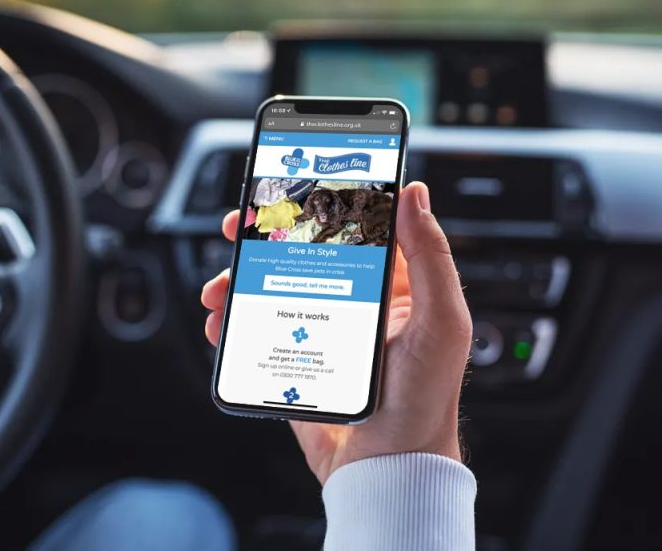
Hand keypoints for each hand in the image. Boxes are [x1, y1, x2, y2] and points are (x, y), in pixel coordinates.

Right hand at [201, 182, 472, 483]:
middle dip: (265, 238)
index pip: (356, 229)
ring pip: (271, 290)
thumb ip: (430, 257)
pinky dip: (233, 324)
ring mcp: (322, 333)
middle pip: (301, 254)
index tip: (293, 187)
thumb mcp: (440, 321)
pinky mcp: (296, 363)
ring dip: (240, 280)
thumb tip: (416, 194)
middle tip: (238, 227)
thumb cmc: (426, 401)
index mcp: (393, 288)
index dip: (323, 204)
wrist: (389, 473)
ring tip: (222, 287)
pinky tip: (222, 322)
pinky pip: (258, 334)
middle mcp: (355, 305)